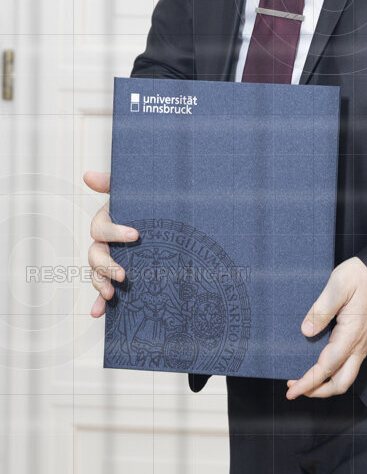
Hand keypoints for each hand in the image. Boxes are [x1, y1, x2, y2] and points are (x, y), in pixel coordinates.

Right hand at [83, 170, 138, 317]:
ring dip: (100, 284)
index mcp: (106, 222)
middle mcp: (104, 242)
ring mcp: (108, 260)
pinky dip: (98, 302)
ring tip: (110, 294)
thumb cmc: (142, 204)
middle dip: (106, 265)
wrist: (159, 221)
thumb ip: (111, 182)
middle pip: (95, 255)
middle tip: (124, 274)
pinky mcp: (115, 274)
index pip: (101, 227)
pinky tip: (99, 312)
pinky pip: (102, 290)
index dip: (115, 231)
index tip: (136, 235)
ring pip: (96, 273)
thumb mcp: (130, 191)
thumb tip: (87, 175)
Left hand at [285, 256, 366, 399]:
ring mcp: (364, 343)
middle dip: (317, 390)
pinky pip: (349, 363)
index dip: (307, 382)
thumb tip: (306, 331)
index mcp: (351, 335)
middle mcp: (359, 345)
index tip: (291, 391)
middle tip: (296, 387)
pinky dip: (333, 370)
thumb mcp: (339, 284)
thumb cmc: (365, 275)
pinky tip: (322, 359)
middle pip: (340, 383)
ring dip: (325, 383)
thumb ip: (321, 309)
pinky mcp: (365, 338)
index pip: (326, 368)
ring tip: (306, 376)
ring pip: (346, 375)